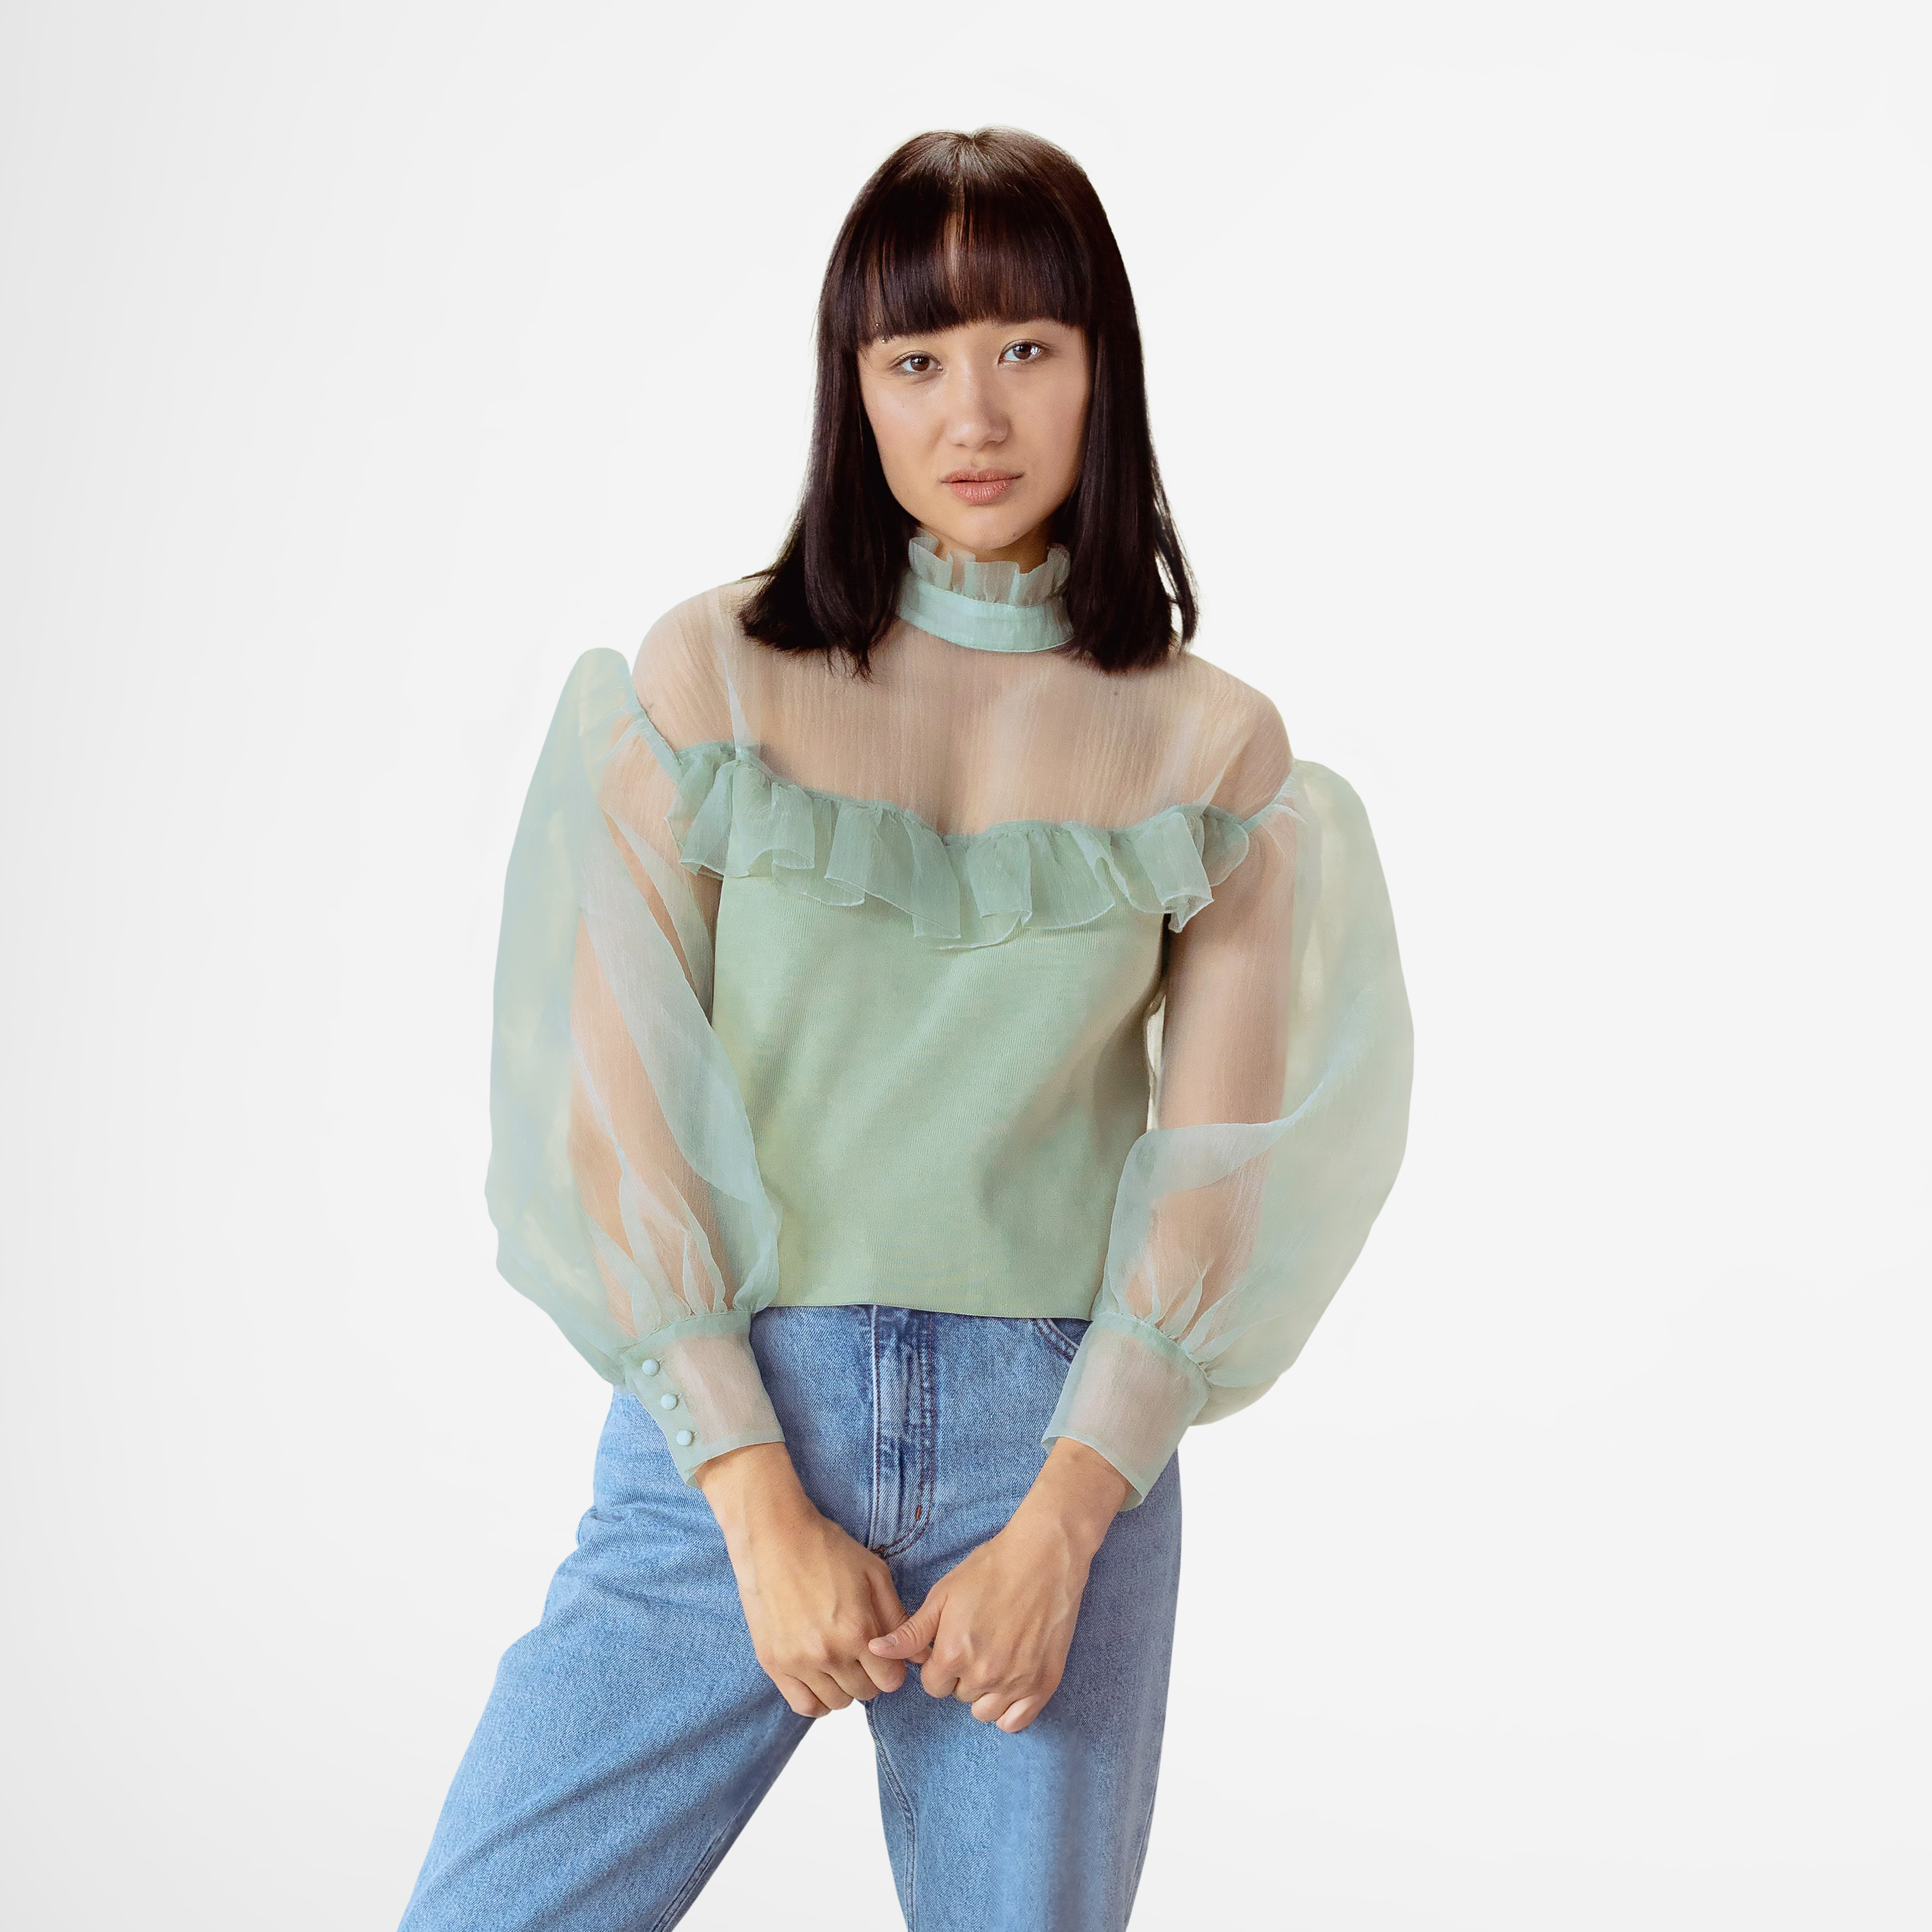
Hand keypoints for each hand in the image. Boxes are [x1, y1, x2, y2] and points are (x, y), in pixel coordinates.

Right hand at [695, 1443, 909, 1718]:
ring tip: (840, 1661)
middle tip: (862, 1653)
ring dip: (845, 1687)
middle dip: (870, 1676)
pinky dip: (817, 1699)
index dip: (892, 1668)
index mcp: (857, 1630)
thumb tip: (918, 1653)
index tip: (885, 1654)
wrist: (774, 1536)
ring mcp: (798, 1661)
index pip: (890, 1680)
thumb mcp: (874, 1573)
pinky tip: (821, 1679)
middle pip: (864, 1693)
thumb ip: (897, 1617)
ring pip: (836, 1702)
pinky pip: (803, 1705)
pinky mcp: (773, 1663)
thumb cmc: (826, 1549)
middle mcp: (828, 1653)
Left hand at [865, 1438, 1129, 1732]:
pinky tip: (1010, 1682)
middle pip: (959, 1696)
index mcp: (953, 1654)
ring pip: (985, 1711)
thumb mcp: (944, 1595)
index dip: (939, 1664)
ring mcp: (1016, 1683)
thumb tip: (874, 1650)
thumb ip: (910, 1632)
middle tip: (977, 1642)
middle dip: (961, 1675)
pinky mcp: (1043, 1684)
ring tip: (994, 1658)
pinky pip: (1016, 1721)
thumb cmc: (991, 1569)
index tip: (952, 1642)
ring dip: (984, 1692)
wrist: (1043, 1556)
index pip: (932, 1686)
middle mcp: (983, 1675)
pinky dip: (1010, 1709)